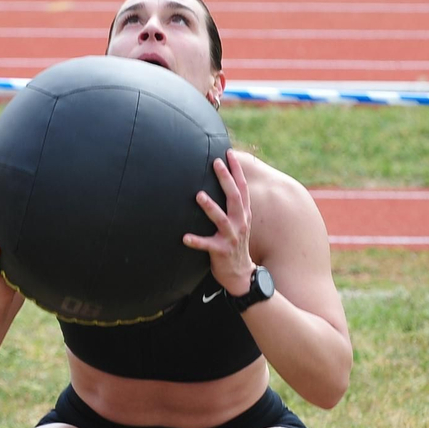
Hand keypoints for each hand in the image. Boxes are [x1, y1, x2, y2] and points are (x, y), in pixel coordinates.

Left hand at [183, 150, 253, 295]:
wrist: (241, 274)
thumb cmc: (234, 244)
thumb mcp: (239, 223)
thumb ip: (233, 206)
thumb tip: (224, 184)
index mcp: (244, 214)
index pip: (242, 188)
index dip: (237, 171)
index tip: (229, 154)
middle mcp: (240, 223)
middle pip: (234, 197)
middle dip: (225, 179)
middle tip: (215, 163)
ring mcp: (231, 237)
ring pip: (221, 219)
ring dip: (210, 207)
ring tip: (198, 195)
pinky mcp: (221, 251)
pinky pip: (207, 245)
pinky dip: (196, 241)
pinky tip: (184, 237)